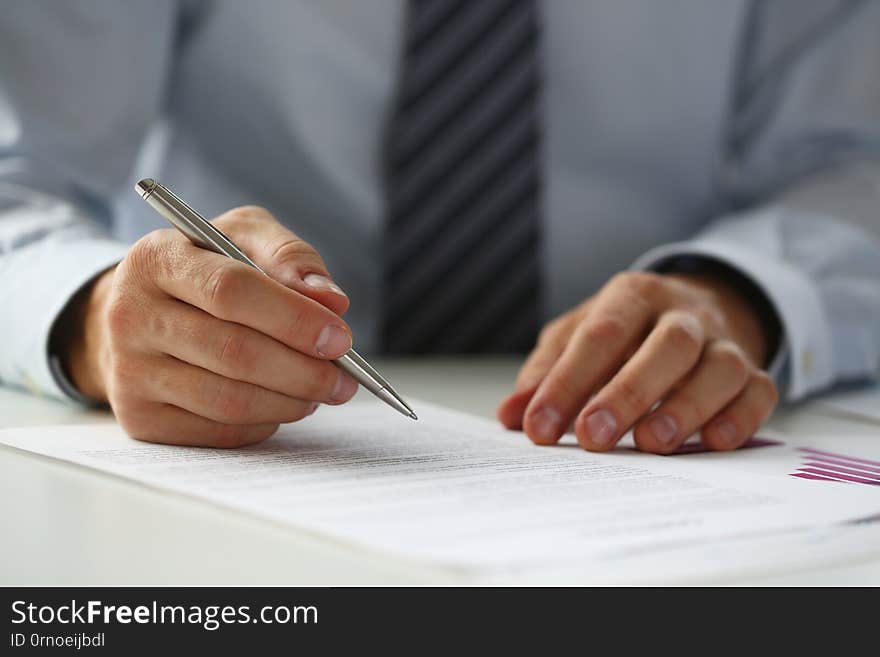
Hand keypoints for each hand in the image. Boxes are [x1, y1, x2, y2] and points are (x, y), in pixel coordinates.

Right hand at [61, 206, 357, 446]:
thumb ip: (290, 257)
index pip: (230, 292)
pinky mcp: (140, 418)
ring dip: (291, 402)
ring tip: (322, 391)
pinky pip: (219, 431)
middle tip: (346, 379)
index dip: (293, 319)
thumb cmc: (207, 269)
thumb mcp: (244, 237)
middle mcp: (130, 315)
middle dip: (303, 371)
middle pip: (233, 353)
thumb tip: (332, 302)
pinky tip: (283, 404)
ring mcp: (129, 372)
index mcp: (157, 259)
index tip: (340, 337)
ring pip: (228, 401)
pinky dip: (264, 423)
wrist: (141, 311)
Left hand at [497, 271, 778, 452]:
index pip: (600, 334)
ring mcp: (724, 342)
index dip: (567, 382)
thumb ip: (546, 371)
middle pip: (666, 346)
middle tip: (592, 437)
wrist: (697, 308)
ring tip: (649, 445)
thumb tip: (512, 414)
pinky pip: (758, 392)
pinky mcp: (754, 372)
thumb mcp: (578, 335)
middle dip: (627, 394)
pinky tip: (711, 443)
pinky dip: (740, 418)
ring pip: (720, 368)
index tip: (538, 427)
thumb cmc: (626, 330)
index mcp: (633, 296)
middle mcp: (683, 315)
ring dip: (686, 408)